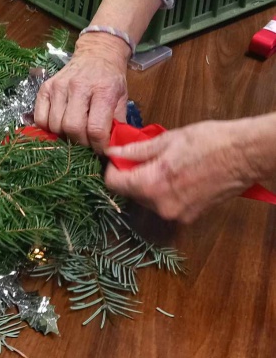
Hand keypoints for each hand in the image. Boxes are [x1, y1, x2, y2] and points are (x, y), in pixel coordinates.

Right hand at [34, 34, 129, 151]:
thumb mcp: (122, 98)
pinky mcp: (45, 87)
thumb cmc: (111, 78)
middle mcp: (78, 87)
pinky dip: (48, 127)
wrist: (97, 53)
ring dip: (64, 136)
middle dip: (80, 143)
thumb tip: (114, 149)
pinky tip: (58, 125)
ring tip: (74, 133)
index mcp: (102, 90)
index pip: (95, 128)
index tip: (101, 150)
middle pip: (72, 128)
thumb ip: (118, 124)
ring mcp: (59, 86)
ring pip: (55, 125)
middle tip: (87, 143)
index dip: (98, 146)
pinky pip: (40, 117)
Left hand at [104, 119, 259, 223]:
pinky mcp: (190, 217)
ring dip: (148, 184)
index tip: (118, 157)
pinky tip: (176, 175)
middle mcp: (161, 206)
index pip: (114, 184)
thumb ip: (136, 150)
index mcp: (151, 185)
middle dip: (131, 175)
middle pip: (131, 194)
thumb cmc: (208, 142)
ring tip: (164, 164)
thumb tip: (114, 152)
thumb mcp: (166, 140)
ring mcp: (176, 215)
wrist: (244, 156)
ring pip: (148, 200)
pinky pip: (165, 205)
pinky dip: (164, 192)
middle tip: (143, 156)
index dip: (112, 169)